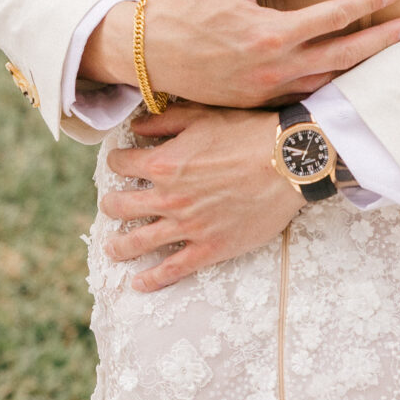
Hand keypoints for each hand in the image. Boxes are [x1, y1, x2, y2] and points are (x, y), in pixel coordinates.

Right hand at [81, 0, 399, 108]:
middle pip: (344, 57)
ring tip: (390, 53)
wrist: (146, 54)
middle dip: (382, 43)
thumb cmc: (181, 6)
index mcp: (269, 34)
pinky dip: (332, 85)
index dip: (367, 3)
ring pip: (328, 82)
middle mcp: (274, 68)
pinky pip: (305, 95)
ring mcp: (267, 91)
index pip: (334, 17)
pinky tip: (348, 75)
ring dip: (362, 68)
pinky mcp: (257, 103)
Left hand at [99, 104, 297, 290]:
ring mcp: (187, 226)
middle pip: (119, 206)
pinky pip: (172, 269)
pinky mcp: (209, 248)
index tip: (120, 164)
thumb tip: (136, 126)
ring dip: (118, 246)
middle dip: (111, 204)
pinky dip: (151, 279)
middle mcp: (168, 197)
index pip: (121, 165)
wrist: (289, 162)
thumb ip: (165, 122)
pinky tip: (139, 283)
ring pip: (137, 242)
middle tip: (112, 205)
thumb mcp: (203, 117)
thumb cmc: (249, 134)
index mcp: (164, 163)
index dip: (117, 162)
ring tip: (112, 248)